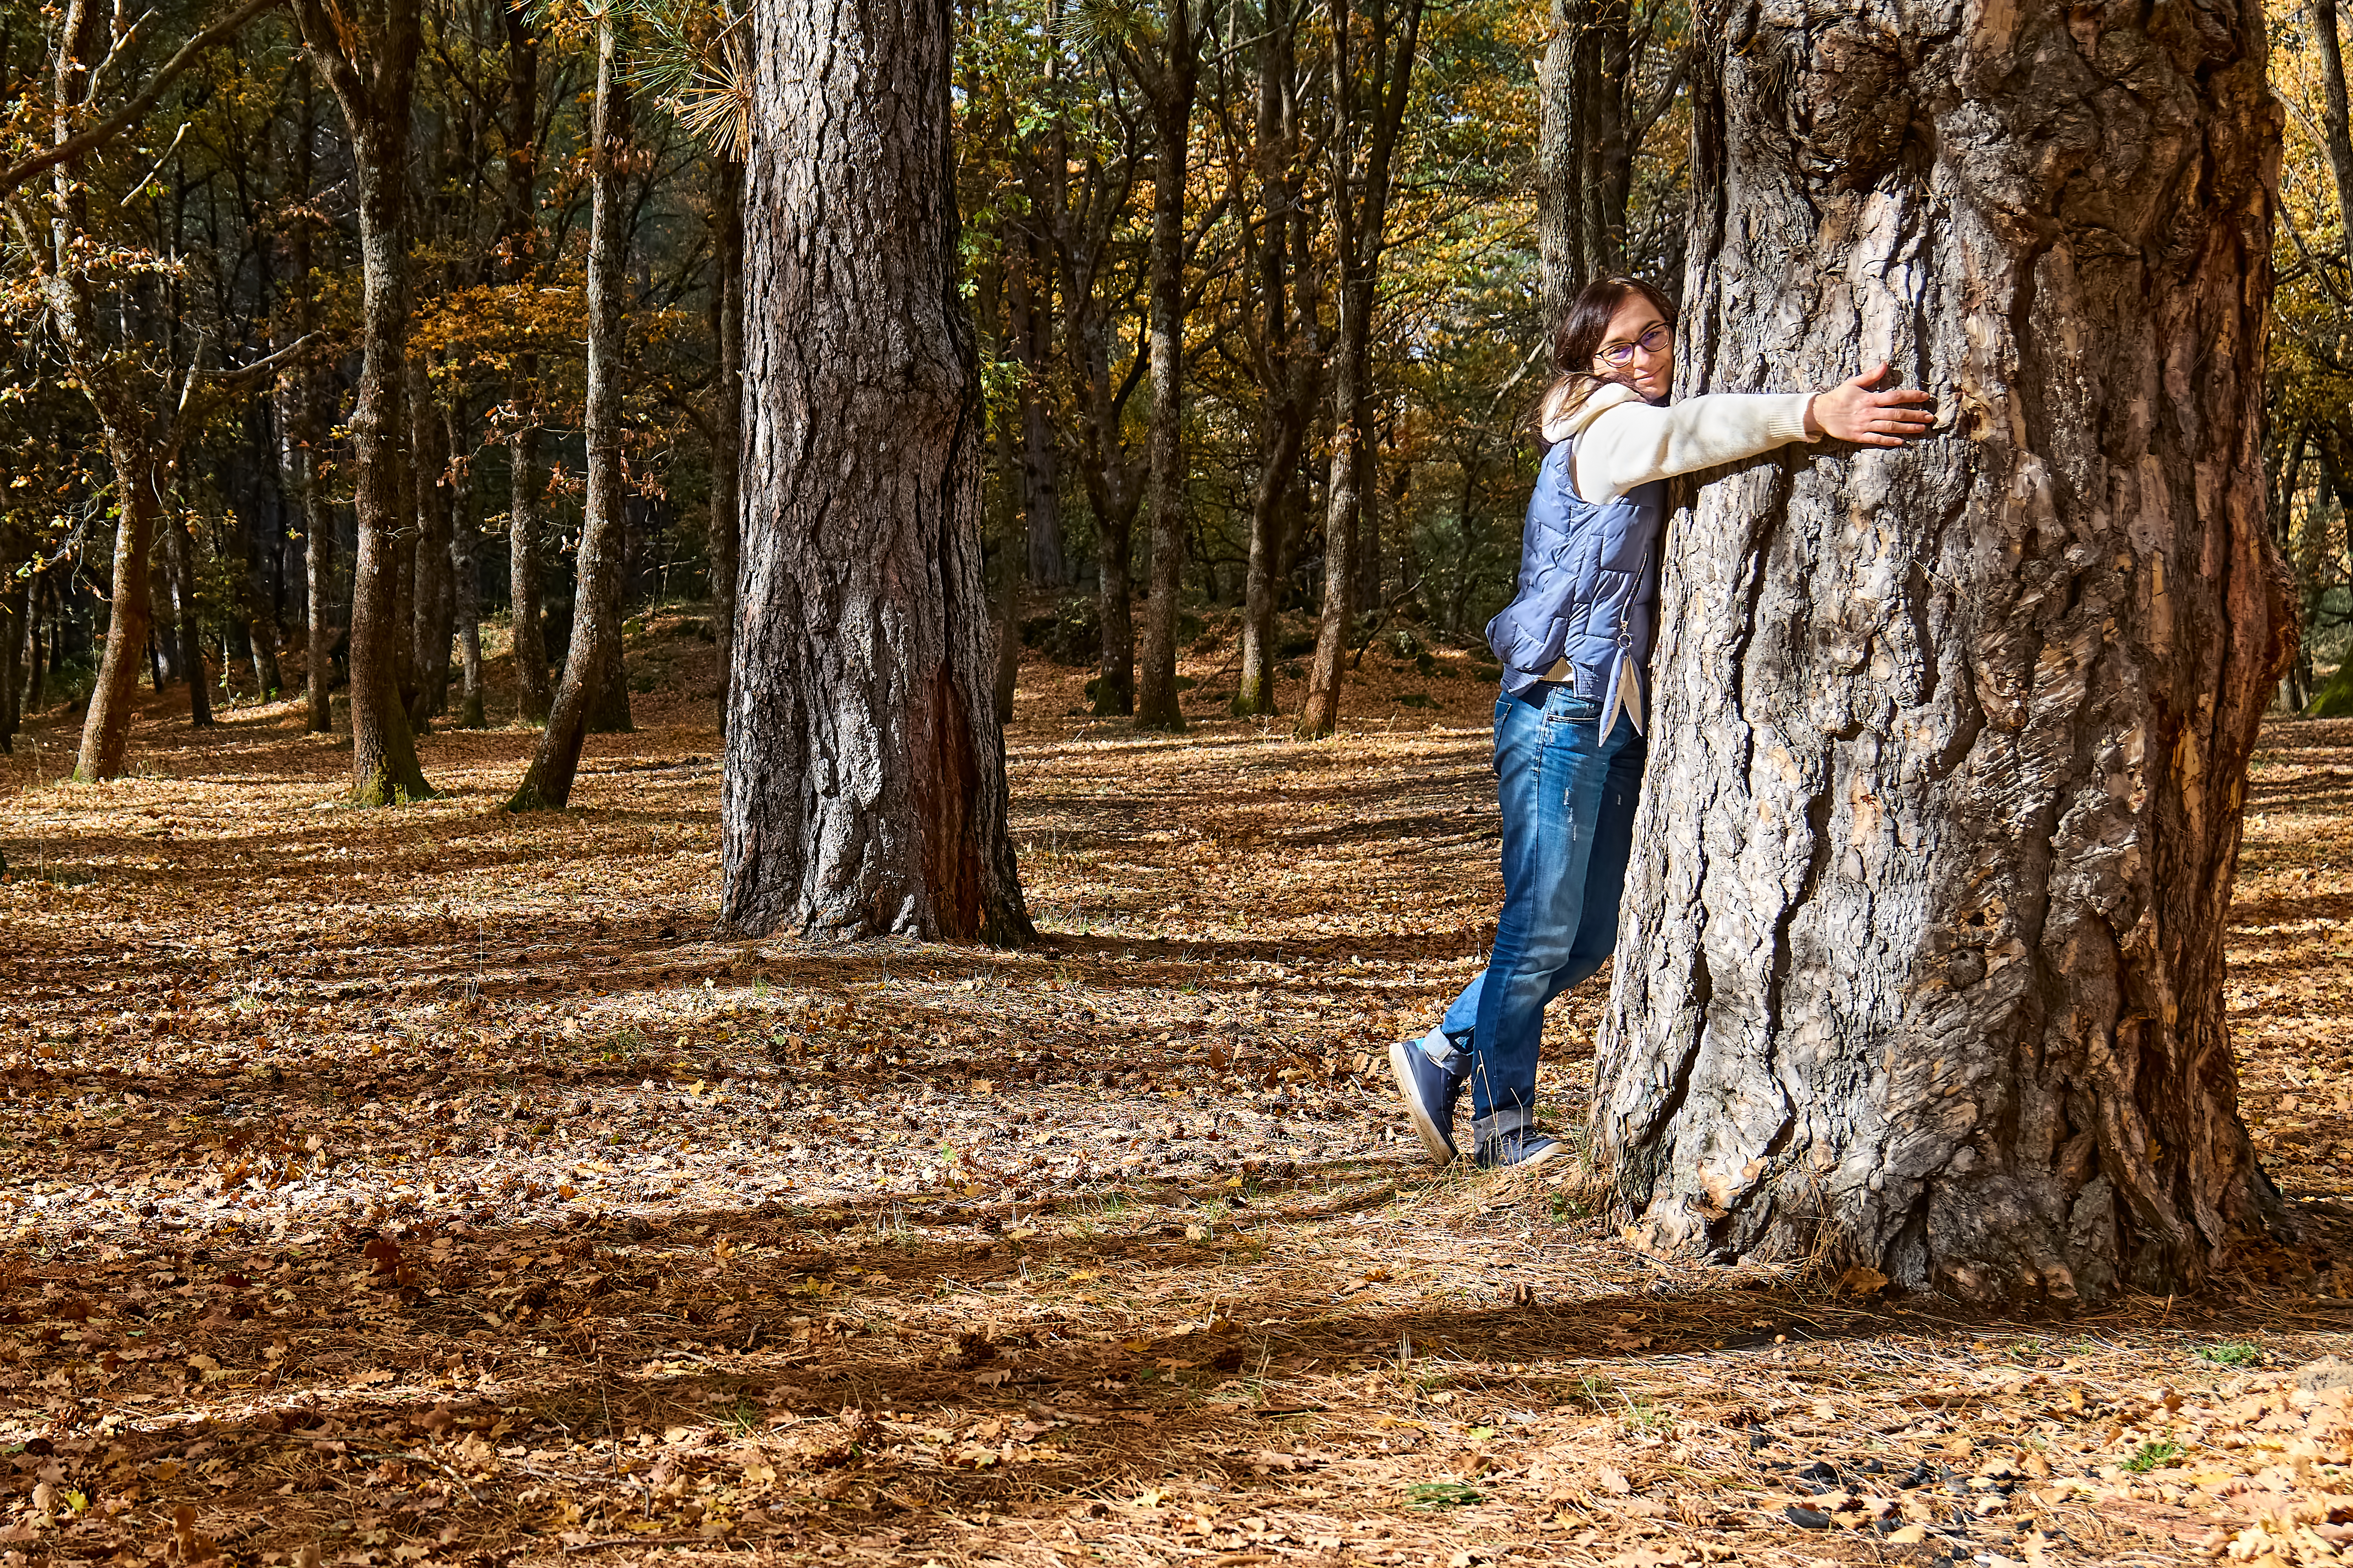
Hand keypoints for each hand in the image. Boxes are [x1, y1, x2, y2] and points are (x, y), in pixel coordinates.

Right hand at [1805, 362, 1937, 445]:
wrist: (1820, 413)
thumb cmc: (1838, 396)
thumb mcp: (1853, 382)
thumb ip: (1871, 375)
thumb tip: (1885, 364)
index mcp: (1869, 398)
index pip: (1895, 396)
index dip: (1911, 396)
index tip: (1925, 397)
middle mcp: (1869, 412)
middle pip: (1896, 414)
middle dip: (1915, 415)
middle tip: (1930, 417)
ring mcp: (1864, 425)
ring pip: (1889, 427)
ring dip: (1907, 428)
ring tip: (1921, 428)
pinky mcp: (1858, 436)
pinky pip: (1876, 439)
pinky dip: (1889, 441)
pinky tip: (1901, 441)